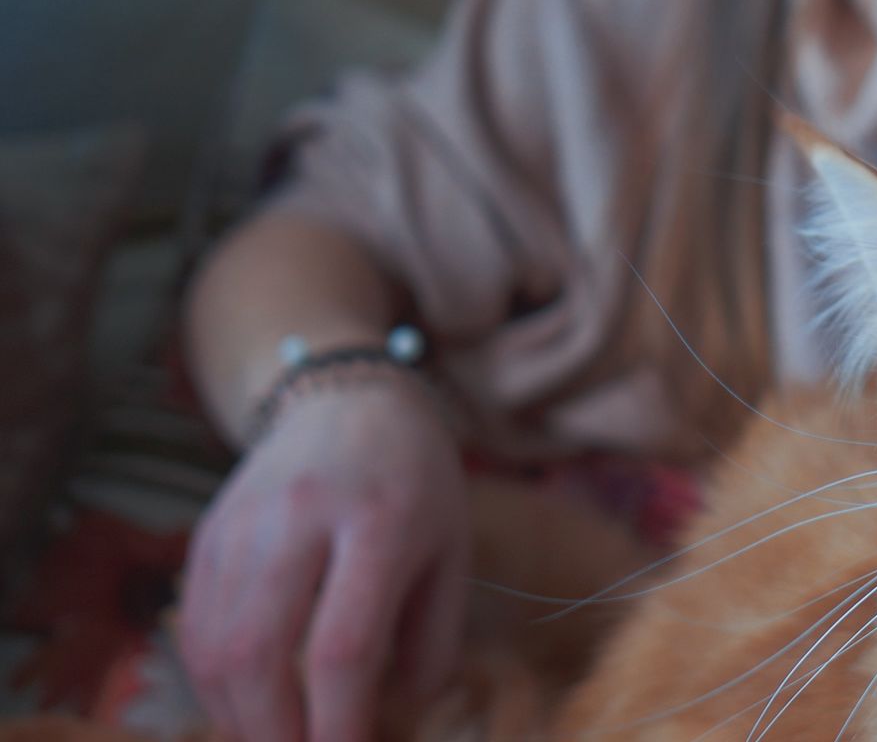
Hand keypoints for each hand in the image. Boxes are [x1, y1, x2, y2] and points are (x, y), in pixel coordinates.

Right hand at [180, 382, 468, 741]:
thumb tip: (395, 716)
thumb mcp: (452, 550)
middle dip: (274, 732)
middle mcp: (299, 518)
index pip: (342, 645)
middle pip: (258, 653)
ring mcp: (242, 522)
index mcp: (378, 521)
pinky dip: (213, 681)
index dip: (337, 723)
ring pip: (214, 646)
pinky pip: (193, 626)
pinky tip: (247, 703)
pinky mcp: (207, 533)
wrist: (350, 399)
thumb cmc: (416, 483)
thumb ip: (432, 638)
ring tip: (279, 737)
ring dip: (239, 716)